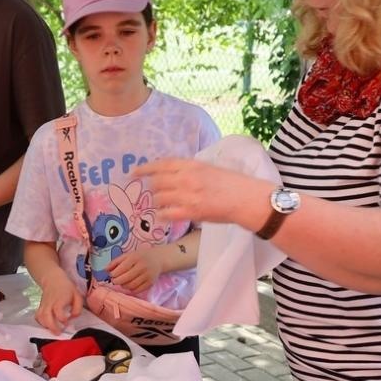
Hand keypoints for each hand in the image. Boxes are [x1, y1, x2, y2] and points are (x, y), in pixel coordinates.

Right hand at [35, 273, 83, 332]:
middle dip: (52, 327)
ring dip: (46, 326)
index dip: (62, 319)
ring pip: (40, 317)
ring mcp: (43, 305)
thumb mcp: (77, 295)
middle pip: (46, 316)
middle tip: (58, 333)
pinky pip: (37, 316)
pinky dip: (40, 323)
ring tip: (53, 330)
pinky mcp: (40, 307)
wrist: (53, 279)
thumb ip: (77, 308)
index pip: (58, 311)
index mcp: (59, 300)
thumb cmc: (66, 288)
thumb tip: (73, 317)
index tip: (67, 322)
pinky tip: (46, 325)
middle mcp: (50, 303)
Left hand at [106, 246, 163, 293]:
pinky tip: (129, 285)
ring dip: (123, 286)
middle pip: (125, 279)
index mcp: (135, 258)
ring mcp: (147, 276)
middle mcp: (142, 267)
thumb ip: (116, 262)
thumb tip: (105, 270)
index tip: (112, 275)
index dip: (113, 274)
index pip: (121, 269)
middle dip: (116, 281)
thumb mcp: (128, 255)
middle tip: (115, 280)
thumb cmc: (140, 256)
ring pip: (130, 286)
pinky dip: (131, 289)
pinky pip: (137, 290)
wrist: (159, 259)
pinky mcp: (150, 283)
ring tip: (122, 282)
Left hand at [137, 159, 263, 226]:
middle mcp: (186, 178)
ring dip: (158, 202)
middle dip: (153, 188)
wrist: (245, 199)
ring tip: (162, 204)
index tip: (134, 172)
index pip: (162, 164)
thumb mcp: (210, 168)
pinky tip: (163, 215)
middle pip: (157, 182)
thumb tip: (176, 173)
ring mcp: (187, 196)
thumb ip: (192, 170)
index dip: (145, 168)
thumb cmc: (232, 183)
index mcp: (192, 165)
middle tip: (155, 192)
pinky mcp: (190, 212)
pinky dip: (162, 214)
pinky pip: (167, 214)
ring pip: (159, 198)